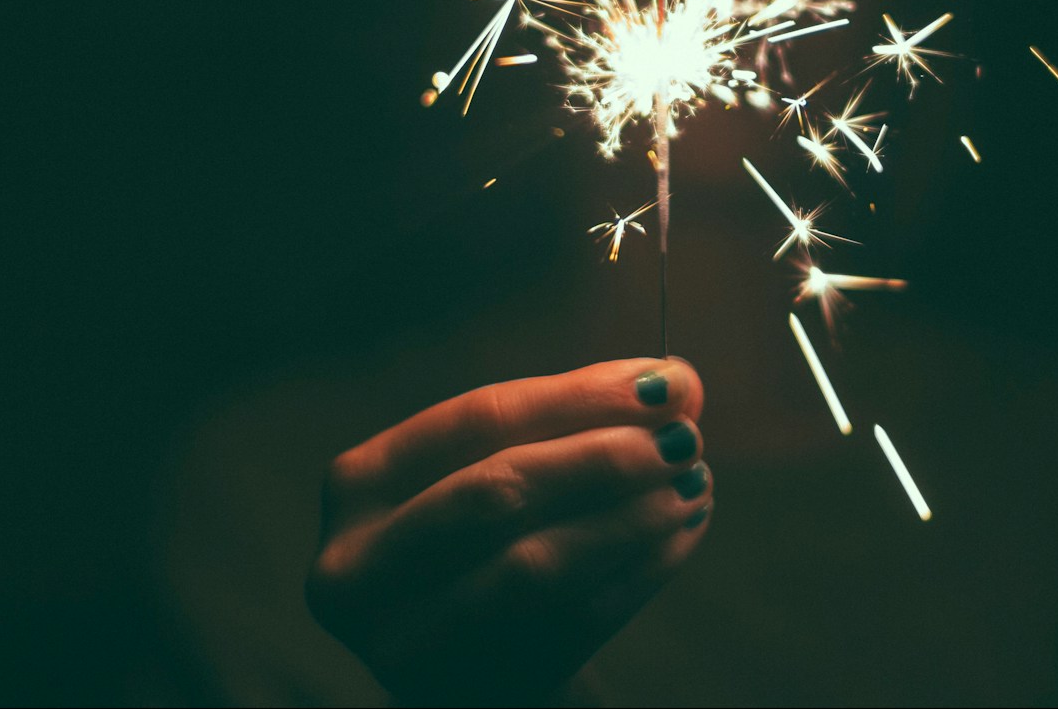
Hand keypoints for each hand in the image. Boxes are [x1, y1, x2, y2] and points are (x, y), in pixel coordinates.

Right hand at [305, 357, 712, 702]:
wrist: (462, 656)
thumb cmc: (481, 535)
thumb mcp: (498, 461)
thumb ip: (577, 414)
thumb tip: (677, 380)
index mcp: (361, 484)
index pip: (480, 419)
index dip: (582, 395)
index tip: (668, 380)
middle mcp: (362, 566)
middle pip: (499, 493)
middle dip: (605, 459)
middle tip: (686, 438)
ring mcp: (409, 642)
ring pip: (537, 566)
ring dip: (632, 518)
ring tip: (696, 484)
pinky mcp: (470, 689)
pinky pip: (574, 624)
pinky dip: (641, 571)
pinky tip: (682, 533)